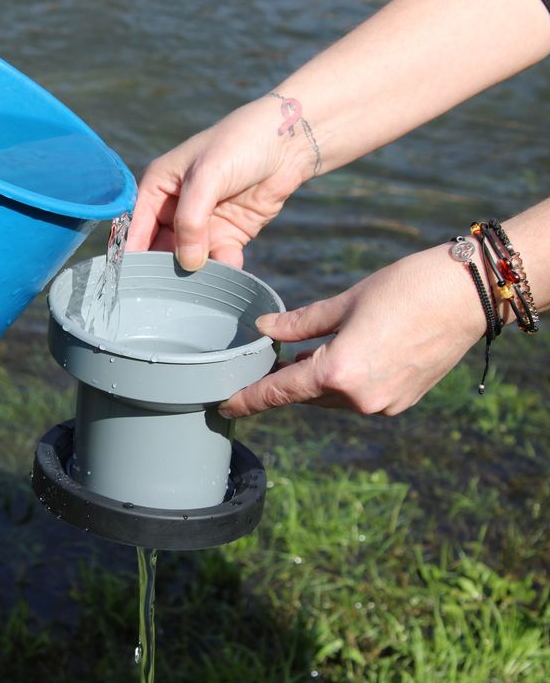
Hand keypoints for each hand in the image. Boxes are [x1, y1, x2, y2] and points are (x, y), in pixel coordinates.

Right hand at [126, 96, 316, 269]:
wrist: (289, 142)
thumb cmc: (240, 144)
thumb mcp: (207, 176)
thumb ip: (191, 220)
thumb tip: (188, 263)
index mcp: (158, 186)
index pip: (136, 227)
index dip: (132, 254)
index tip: (132, 283)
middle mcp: (175, 207)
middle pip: (160, 248)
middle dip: (164, 269)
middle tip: (166, 293)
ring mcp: (203, 222)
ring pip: (190, 258)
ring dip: (196, 272)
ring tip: (200, 285)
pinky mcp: (229, 234)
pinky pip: (220, 258)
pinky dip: (224, 267)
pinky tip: (230, 269)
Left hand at [218, 245, 487, 417]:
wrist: (468, 294)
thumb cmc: (405, 288)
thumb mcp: (344, 302)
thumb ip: (300, 323)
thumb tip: (265, 330)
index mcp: (338, 372)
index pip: (278, 392)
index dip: (249, 399)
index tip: (226, 406)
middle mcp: (359, 398)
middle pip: (305, 395)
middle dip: (286, 380)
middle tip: (268, 362)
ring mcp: (383, 404)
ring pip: (332, 398)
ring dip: (316, 381)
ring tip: (304, 356)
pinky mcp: (402, 401)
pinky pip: (358, 397)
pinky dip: (343, 382)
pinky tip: (342, 358)